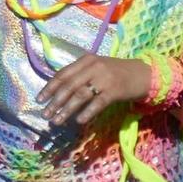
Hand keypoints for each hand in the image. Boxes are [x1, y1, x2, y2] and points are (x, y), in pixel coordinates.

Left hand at [37, 54, 153, 126]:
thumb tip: (57, 92)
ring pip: (80, 95)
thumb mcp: (96, 68)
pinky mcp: (115, 91)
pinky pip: (97, 103)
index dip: (49, 88)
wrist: (143, 74)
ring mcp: (104, 79)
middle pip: (69, 86)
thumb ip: (79, 75)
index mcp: (86, 60)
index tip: (39, 100)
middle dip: (55, 102)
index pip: (62, 74)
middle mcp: (93, 67)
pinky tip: (79, 121)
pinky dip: (87, 112)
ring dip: (66, 110)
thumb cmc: (116, 73)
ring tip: (57, 121)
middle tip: (45, 115)